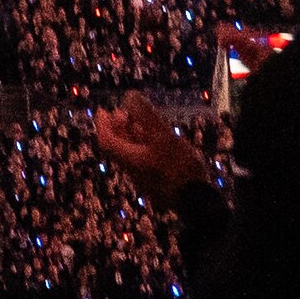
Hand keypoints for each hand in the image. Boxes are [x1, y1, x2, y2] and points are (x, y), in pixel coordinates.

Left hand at [87, 98, 207, 196]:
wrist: (196, 202)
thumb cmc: (179, 168)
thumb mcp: (163, 136)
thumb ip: (146, 115)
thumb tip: (129, 96)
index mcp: (130, 159)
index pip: (106, 141)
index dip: (102, 124)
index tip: (103, 111)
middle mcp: (133, 171)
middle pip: (118, 148)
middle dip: (118, 128)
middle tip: (121, 113)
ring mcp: (145, 179)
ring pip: (131, 154)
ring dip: (131, 137)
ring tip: (139, 123)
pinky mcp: (158, 184)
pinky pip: (144, 161)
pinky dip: (144, 146)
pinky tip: (157, 142)